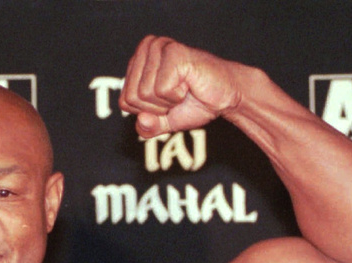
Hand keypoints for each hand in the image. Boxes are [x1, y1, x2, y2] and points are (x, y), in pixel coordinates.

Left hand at [119, 36, 243, 137]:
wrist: (227, 97)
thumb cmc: (196, 103)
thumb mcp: (164, 121)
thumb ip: (147, 126)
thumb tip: (142, 121)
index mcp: (139, 61)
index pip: (124, 101)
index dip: (147, 112)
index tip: (167, 102)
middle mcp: (147, 49)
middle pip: (132, 98)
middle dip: (156, 108)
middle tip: (176, 96)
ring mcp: (160, 47)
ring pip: (144, 93)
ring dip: (167, 101)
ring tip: (183, 89)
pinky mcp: (174, 52)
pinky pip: (161, 89)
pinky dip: (177, 95)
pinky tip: (189, 84)